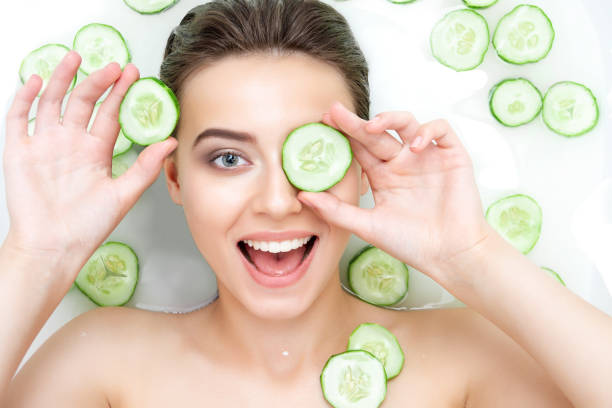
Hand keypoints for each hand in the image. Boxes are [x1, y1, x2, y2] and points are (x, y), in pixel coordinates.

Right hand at [3, 51, 176, 274]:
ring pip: (52, 102)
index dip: (120, 93)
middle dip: (97, 81)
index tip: (133, 73)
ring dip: (62, 79)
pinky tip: (34, 80)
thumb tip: (171, 142)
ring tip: (75, 58)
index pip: (109, 114)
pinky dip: (24, 98)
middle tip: (112, 64)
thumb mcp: (123, 194)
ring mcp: (44, 145)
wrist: (54, 246)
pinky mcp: (19, 152)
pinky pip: (19, 118)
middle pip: (83, 103)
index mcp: (95, 152)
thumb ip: (146, 167)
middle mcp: (71, 144)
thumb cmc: (88, 226)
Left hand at [297, 101, 492, 280]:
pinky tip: (415, 146)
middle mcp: (403, 163)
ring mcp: (427, 157)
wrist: (450, 255)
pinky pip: (441, 130)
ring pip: (408, 123)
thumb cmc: (411, 244)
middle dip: (356, 122)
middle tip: (335, 113)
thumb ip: (336, 211)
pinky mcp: (452, 156)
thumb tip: (301, 197)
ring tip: (373, 126)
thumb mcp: (367, 226)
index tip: (323, 123)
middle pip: (378, 133)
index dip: (344, 134)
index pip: (361, 147)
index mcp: (384, 176)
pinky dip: (429, 131)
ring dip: (390, 118)